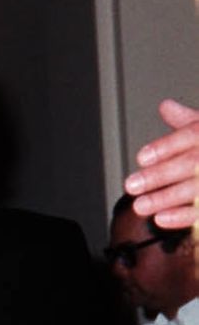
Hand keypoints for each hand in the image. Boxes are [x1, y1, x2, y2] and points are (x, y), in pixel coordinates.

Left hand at [125, 100, 198, 228]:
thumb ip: (188, 121)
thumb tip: (166, 107)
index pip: (192, 135)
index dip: (166, 147)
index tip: (141, 158)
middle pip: (191, 164)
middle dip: (159, 175)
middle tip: (131, 185)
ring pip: (194, 189)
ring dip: (165, 199)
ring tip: (139, 206)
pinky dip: (181, 216)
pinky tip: (160, 218)